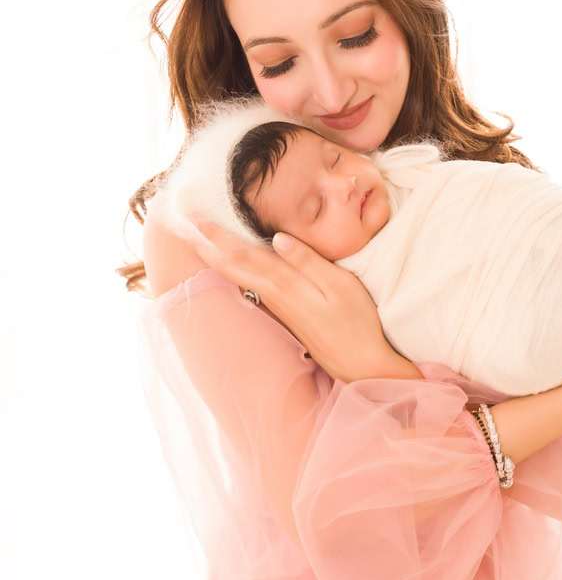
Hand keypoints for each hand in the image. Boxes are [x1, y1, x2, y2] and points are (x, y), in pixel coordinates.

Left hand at [187, 218, 393, 383]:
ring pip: (237, 276)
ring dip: (214, 255)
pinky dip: (233, 269)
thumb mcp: (340, 287)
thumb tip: (277, 237)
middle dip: (206, 242)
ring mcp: (278, 307)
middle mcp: (275, 296)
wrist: (361, 365)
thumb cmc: (357, 324)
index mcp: (286, 285)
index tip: (193, 214)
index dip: (216, 234)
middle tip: (182, 221)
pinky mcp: (284, 313)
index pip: (243, 254)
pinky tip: (229, 263)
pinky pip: (249, 284)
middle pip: (231, 265)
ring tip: (197, 238)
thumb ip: (309, 261)